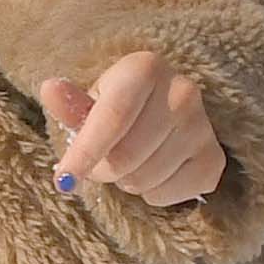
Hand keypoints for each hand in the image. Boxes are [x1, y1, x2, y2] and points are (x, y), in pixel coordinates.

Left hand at [42, 54, 224, 208]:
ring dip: (127, 181)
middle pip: (126, 156)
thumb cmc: (119, 106)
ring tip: (130, 161)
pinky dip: (152, 193)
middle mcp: (182, 91)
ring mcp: (203, 126)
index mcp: (145, 68)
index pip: (113, 118)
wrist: (163, 110)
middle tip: (101, 162)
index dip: (85, 152)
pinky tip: (154, 171)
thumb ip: (71, 104)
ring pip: (145, 179)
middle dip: (103, 169)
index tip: (63, 180)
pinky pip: (169, 195)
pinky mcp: (214, 158)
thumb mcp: (92, 100)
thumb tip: (50, 89)